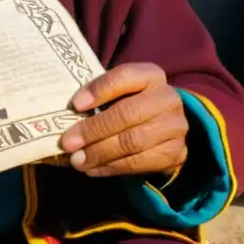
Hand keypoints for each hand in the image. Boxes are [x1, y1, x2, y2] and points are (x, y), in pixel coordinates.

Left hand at [59, 63, 187, 178]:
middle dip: (93, 130)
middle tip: (68, 143)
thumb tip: (67, 114)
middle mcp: (167, 98)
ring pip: (132, 142)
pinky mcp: (176, 153)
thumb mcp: (118, 92)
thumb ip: (98, 97)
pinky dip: (112, 167)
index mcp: (150, 75)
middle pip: (126, 114)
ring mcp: (175, 127)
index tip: (75, 105)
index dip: (99, 90)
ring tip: (77, 161)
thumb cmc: (130, 103)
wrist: (164, 125)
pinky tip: (94, 169)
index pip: (124, 76)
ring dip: (99, 153)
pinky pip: (140, 163)